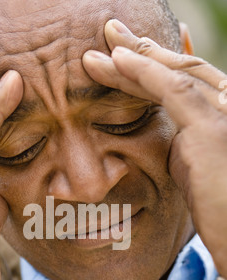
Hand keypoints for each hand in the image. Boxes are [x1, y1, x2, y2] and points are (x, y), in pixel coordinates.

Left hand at [83, 19, 226, 277]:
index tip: (128, 51)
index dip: (156, 61)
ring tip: (102, 43)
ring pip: (175, 73)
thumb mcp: (192, 168)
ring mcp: (225, 114)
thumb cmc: (215, 209)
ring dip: (135, 56)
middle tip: (111, 32)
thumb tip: (164, 131)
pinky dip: (144, 71)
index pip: (186, 78)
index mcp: (220, 114)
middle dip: (143, 49)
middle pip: (181, 67)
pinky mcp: (213, 129)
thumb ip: (180, 143)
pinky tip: (118, 58)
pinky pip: (174, 90)